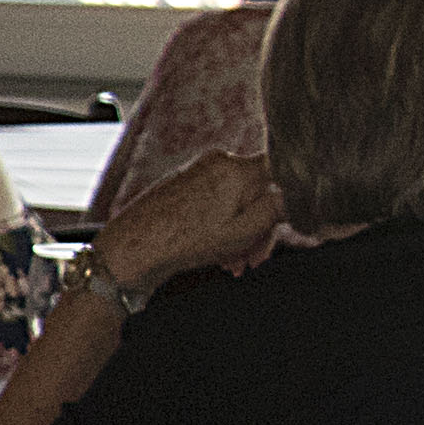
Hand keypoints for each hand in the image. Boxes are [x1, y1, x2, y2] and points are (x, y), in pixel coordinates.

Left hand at [100, 145, 283, 290]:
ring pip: (236, 202)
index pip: (281, 172)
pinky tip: (217, 254)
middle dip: (259, 227)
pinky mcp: (183, 185)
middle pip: (257, 191)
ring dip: (240, 234)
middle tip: (253, 258)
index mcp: (236, 168)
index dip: (288, 201)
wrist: (130, 250)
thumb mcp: (242, 232)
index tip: (287, 224)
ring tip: (232, 262)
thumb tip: (294, 196)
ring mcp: (197, 171)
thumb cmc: (180, 242)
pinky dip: (221, 227)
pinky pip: (215, 203)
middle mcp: (217, 162)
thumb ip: (275, 210)